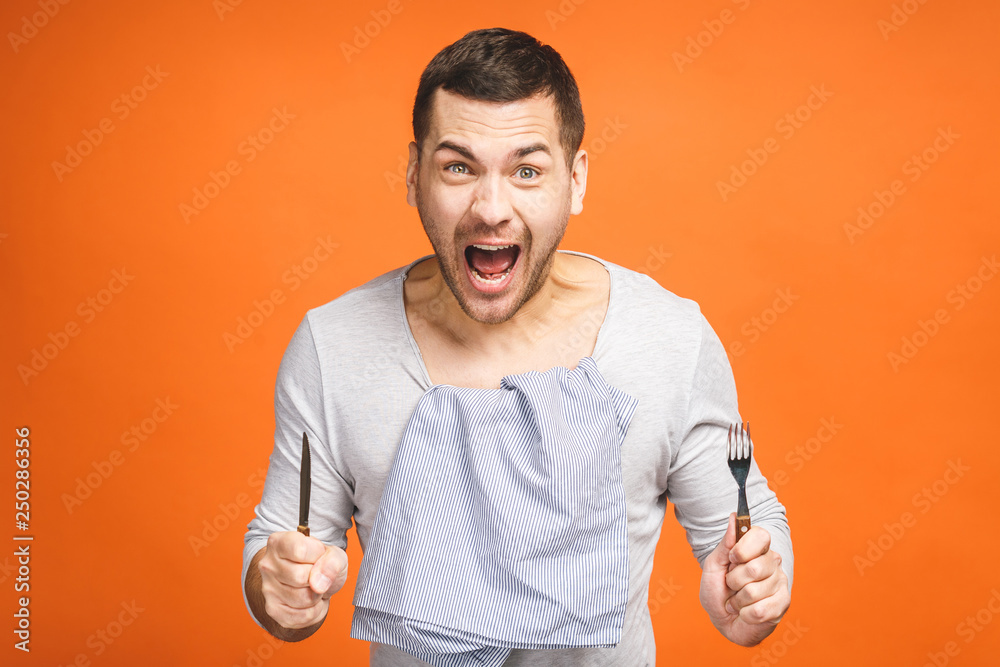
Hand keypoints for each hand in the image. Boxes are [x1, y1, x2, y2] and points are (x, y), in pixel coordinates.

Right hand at [257, 531, 348, 629]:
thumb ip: (332, 561)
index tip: (318, 555)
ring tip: (313, 587)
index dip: (318, 555)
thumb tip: (318, 583)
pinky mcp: (273, 610)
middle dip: (318, 578)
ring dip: (317, 596)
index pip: (300, 550)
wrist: (315, 579)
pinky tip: (310, 600)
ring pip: (303, 598)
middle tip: (317, 574)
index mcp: (279, 542)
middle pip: (300, 577)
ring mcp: (267, 589)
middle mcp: (268, 565)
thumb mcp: (334, 554)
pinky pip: (303, 617)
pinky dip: (315, 611)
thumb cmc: (322, 562)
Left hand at [699, 513, 789, 645]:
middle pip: (754, 568)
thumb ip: (724, 544)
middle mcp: (772, 562)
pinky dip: (745, 614)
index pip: (761, 535)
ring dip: (738, 600)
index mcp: (756, 548)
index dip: (743, 548)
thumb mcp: (713, 566)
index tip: (732, 558)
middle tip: (731, 585)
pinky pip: (760, 610)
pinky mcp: (783, 603)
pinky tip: (746, 612)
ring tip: (738, 600)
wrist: (723, 620)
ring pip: (754, 591)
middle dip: (734, 581)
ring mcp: (780, 582)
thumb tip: (733, 517)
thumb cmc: (718, 590)